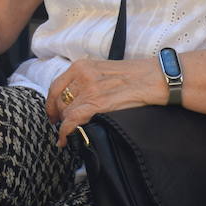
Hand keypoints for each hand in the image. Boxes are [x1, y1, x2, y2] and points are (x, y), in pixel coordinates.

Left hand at [45, 58, 160, 147]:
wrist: (155, 77)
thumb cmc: (135, 75)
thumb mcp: (104, 70)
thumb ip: (87, 79)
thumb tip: (76, 98)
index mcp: (82, 66)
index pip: (56, 86)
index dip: (50, 103)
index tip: (52, 114)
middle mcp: (82, 76)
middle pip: (59, 100)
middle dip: (58, 116)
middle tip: (62, 126)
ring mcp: (89, 89)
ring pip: (65, 112)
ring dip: (64, 125)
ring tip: (67, 134)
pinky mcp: (98, 103)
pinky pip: (73, 120)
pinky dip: (65, 132)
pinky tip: (65, 140)